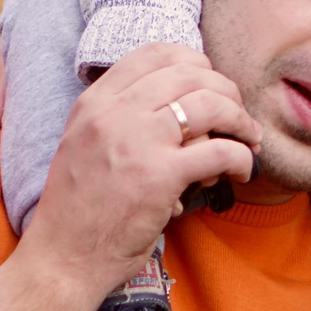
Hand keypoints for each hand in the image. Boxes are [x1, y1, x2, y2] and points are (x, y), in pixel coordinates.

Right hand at [0, 44, 260, 310]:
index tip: (210, 84)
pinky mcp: (160, 176)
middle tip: (237, 116)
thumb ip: (119, 118)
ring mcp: (138, 141)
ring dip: (240, 120)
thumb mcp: (84, 145)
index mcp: (95, 102)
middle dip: (226, 91)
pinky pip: (221, 150)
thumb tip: (181, 106)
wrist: (62, 258)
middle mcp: (114, 112)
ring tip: (248, 140)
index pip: (156, 52)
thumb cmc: (78, 209)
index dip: (195, 62)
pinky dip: (242, 158)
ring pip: (211, 103)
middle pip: (191, 72)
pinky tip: (241, 171)